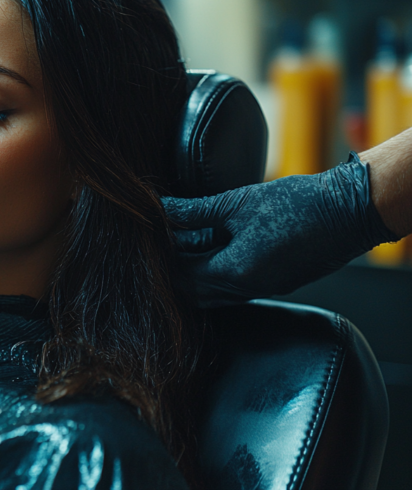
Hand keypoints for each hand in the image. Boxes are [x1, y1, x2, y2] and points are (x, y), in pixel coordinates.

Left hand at [162, 153, 399, 302]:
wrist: (350, 212)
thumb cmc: (298, 204)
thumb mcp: (238, 203)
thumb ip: (195, 211)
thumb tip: (161, 209)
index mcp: (234, 272)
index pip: (179, 278)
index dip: (159, 260)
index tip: (146, 239)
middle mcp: (245, 290)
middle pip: (191, 292)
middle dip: (171, 270)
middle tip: (156, 244)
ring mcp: (260, 290)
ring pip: (210, 293)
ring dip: (192, 272)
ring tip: (179, 243)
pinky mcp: (272, 283)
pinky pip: (230, 288)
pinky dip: (213, 272)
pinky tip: (207, 247)